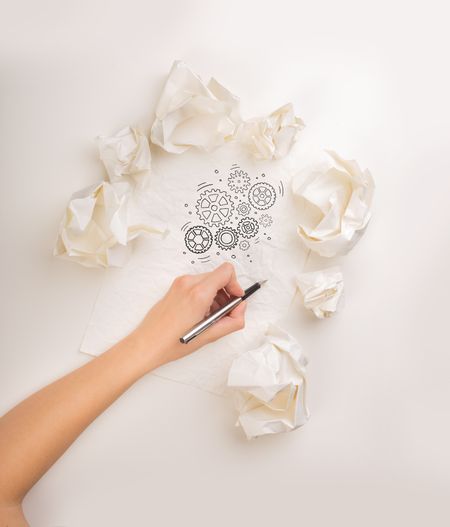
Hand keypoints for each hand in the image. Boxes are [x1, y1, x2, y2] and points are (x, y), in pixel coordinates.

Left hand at [131, 262, 246, 369]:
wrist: (147, 344)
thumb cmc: (172, 342)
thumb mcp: (210, 335)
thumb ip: (233, 321)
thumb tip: (240, 309)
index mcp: (198, 293)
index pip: (226, 271)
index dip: (235, 284)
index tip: (236, 298)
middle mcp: (188, 283)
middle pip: (218, 276)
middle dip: (226, 293)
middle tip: (224, 313)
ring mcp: (180, 284)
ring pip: (208, 281)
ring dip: (215, 296)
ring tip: (209, 317)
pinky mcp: (175, 287)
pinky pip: (197, 285)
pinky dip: (204, 296)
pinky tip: (200, 314)